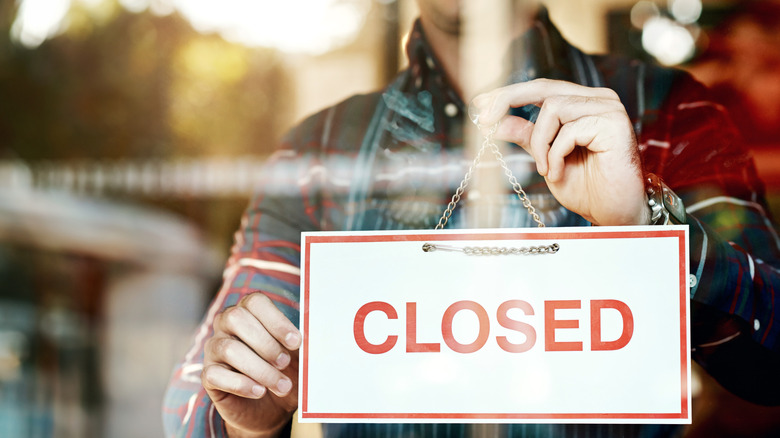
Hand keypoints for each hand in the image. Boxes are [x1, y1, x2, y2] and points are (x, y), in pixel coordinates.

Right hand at [202, 292, 300, 437]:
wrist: (271, 408)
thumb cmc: (285, 372)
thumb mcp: (298, 356)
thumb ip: (302, 344)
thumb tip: (312, 337)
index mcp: (250, 312)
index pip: (255, 302)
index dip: (276, 320)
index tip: (296, 342)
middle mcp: (227, 325)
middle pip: (236, 318)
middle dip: (265, 342)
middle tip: (285, 362)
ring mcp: (215, 349)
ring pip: (229, 349)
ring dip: (260, 369)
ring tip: (281, 385)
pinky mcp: (208, 375)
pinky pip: (215, 374)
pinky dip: (241, 384)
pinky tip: (260, 391)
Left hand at [470, 79, 649, 225]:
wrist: (616, 213)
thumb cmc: (588, 188)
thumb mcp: (546, 158)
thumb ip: (526, 135)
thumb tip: (495, 120)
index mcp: (583, 103)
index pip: (540, 88)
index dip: (508, 93)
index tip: (479, 104)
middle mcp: (597, 99)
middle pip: (543, 86)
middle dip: (508, 100)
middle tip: (485, 121)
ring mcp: (608, 108)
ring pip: (553, 107)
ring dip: (540, 142)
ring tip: (544, 168)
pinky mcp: (613, 123)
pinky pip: (568, 130)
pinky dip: (555, 153)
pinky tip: (558, 172)